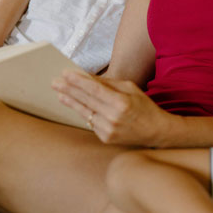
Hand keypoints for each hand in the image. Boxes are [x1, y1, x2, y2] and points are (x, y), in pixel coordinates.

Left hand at [52, 70, 171, 145]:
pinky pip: (91, 122)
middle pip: (86, 101)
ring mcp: (108, 130)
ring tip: (59, 93)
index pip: (94, 90)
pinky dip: (83, 112)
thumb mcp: (130, 88)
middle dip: (69, 90)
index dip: (78, 81)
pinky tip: (74, 104)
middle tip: (55, 82)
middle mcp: (113, 118)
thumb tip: (88, 78)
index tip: (66, 73)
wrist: (156, 132)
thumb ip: (108, 84)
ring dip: (71, 102)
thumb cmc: (144, 106)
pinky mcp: (106, 138)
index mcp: (121, 103)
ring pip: (85, 112)